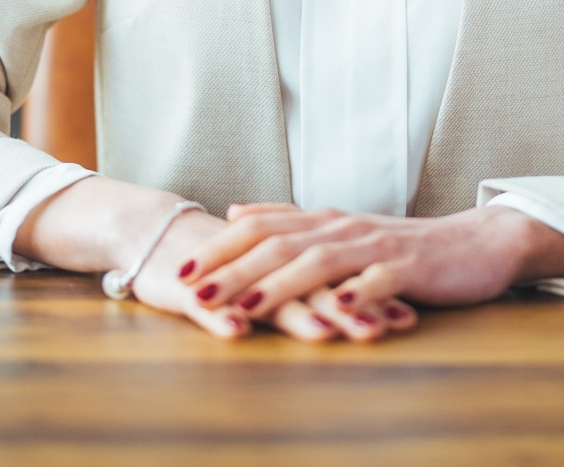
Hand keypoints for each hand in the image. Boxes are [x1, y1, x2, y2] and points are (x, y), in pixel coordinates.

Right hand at [15, 177, 354, 342]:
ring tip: (325, 333)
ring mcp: (227, 277)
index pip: (337, 278)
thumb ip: (306, 284)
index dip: (370, 296)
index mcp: (286, 258)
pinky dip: (223, 317)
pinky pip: (207, 305)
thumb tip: (354, 304)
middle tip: (382, 329)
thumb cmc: (219, 257)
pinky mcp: (190, 290)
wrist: (155, 231)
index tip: (407, 316)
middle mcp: (264, 265)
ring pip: (265, 295)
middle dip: (348, 309)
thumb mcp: (269, 271)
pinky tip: (238, 331)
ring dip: (296, 314)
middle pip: (313, 287)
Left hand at [177, 202, 563, 335]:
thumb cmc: (407, 246)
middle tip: (193, 289)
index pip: (262, 227)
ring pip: (318, 262)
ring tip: (243, 305)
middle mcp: (344, 229)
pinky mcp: (409, 269)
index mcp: (325, 222)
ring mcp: (376, 247)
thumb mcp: (342, 230)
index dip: (221, 247)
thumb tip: (236, 210)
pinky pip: (377, 282)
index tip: (183, 269)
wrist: (479, 244)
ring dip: (278, 284)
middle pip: (279, 243)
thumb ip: (290, 221)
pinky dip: (354, 296)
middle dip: (233, 267)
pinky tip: (334, 312)